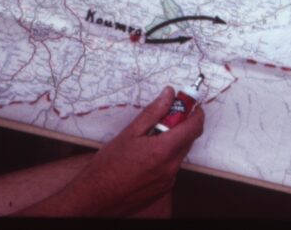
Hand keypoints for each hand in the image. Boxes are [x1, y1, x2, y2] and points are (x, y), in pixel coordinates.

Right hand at [61, 86, 204, 215]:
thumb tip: (168, 95)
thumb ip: (153, 112)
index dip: (195, 112)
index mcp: (164, 150)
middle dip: (180, 125)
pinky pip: (171, 167)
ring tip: (147, 140)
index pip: (194, 127)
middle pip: (188, 139)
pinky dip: (164, 158)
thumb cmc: (108, 166)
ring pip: (178, 154)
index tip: (188, 103)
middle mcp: (170, 167)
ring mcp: (168, 180)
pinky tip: (144, 157)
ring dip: (171, 142)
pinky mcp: (163, 189)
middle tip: (162, 118)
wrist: (96, 197)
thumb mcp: (129, 132)